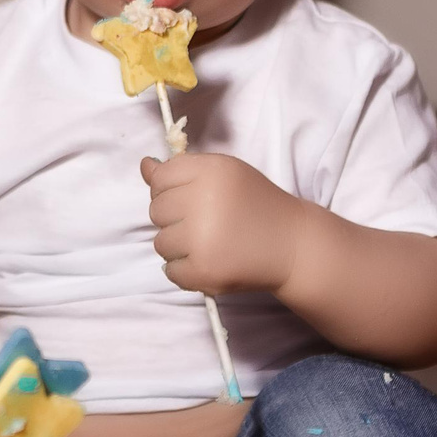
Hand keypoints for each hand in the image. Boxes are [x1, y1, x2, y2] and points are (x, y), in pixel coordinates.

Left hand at [141, 153, 305, 296]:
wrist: (292, 245)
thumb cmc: (256, 205)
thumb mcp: (225, 174)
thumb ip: (183, 170)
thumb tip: (144, 166)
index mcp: (211, 172)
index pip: (160, 178)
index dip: (170, 190)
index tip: (190, 198)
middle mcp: (205, 201)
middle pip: (156, 210)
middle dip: (174, 218)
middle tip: (205, 223)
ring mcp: (203, 239)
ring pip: (160, 243)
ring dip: (178, 246)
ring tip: (208, 243)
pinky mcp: (204, 271)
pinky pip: (171, 271)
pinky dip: (186, 270)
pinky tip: (210, 260)